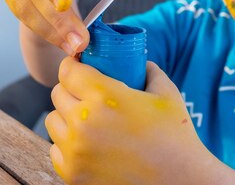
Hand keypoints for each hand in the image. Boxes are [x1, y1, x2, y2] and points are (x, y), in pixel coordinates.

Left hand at [45, 58, 220, 184]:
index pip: (68, 71)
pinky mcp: (73, 175)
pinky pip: (55, 149)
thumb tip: (139, 62)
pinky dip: (67, 144)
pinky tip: (87, 143)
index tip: (80, 67)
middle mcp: (84, 122)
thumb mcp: (166, 92)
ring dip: (66, 116)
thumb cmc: (175, 137)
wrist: (180, 182)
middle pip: (57, 93)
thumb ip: (148, 70)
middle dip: (71, 89)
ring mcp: (76, 151)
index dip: (73, 65)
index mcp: (104, 97)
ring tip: (87, 119)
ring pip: (53, 121)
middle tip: (88, 93)